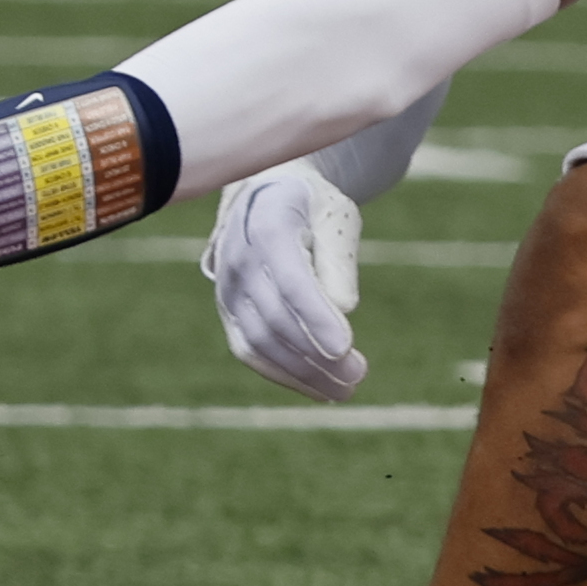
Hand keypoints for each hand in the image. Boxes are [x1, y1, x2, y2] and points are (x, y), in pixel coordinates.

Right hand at [204, 159, 365, 401]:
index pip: (291, 281)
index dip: (316, 316)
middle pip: (275, 318)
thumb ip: (339, 259)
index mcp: (268, 225)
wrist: (263, 196)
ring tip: (346, 389)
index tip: (345, 348)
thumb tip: (344, 308)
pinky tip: (318, 389)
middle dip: (317, 354)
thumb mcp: (335, 217)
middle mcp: (238, 259)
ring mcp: (227, 288)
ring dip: (303, 373)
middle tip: (359, 375)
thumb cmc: (311, 208)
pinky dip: (284, 374)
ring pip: (259, 342)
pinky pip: (249, 351)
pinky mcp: (228, 312)